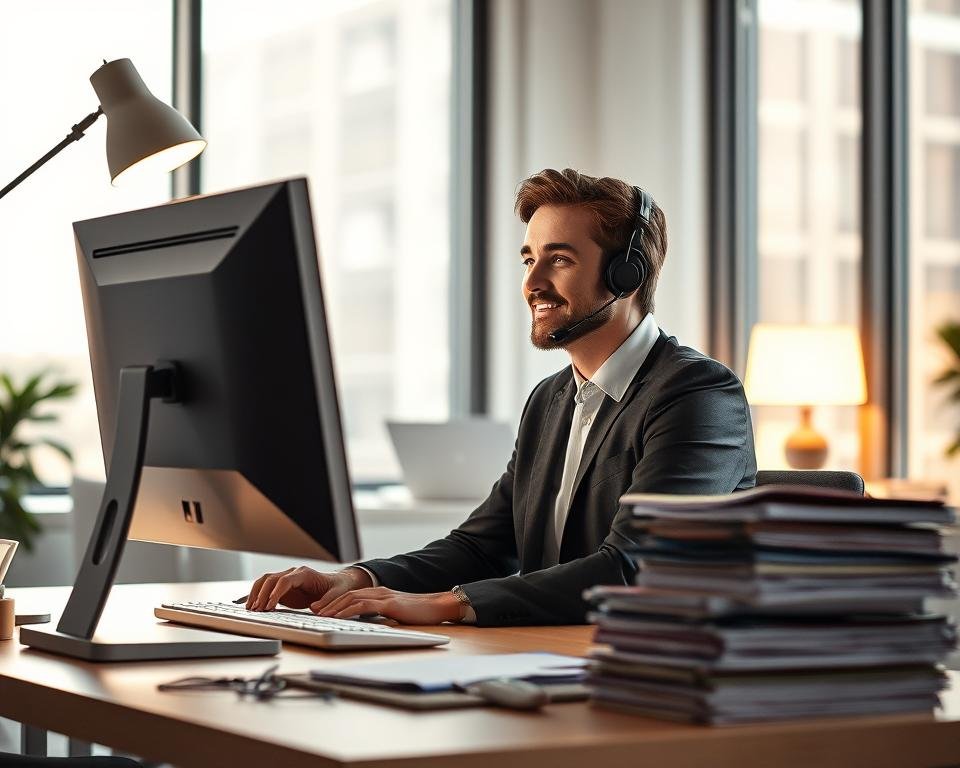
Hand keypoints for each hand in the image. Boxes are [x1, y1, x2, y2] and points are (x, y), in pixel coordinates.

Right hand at [245, 566, 371, 610]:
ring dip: (256, 593)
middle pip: (271, 579)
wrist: (336, 583)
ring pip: (266, 581)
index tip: (269, 606)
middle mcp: (293, 573)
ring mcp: (287, 579)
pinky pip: (267, 589)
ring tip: (251, 608)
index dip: (275, 592)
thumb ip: (327, 601)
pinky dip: (258, 596)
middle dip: (262, 594)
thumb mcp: (337, 593)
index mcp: (305, 573)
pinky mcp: (283, 588)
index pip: (285, 580)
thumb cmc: (337, 587)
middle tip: (256, 609)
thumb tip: (315, 608)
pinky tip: (253, 606)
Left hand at [312, 587, 464, 624]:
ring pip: (352, 598)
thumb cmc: (420, 613)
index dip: (334, 601)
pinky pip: (364, 605)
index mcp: (380, 593)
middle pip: (347, 594)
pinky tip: (339, 616)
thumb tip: (369, 626)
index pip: (351, 595)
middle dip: (329, 603)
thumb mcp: (396, 615)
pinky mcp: (389, 603)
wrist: (439, 607)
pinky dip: (348, 610)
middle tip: (313, 611)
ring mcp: (384, 595)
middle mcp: (379, 591)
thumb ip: (382, 616)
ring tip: (320, 615)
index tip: (320, 609)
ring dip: (334, 606)